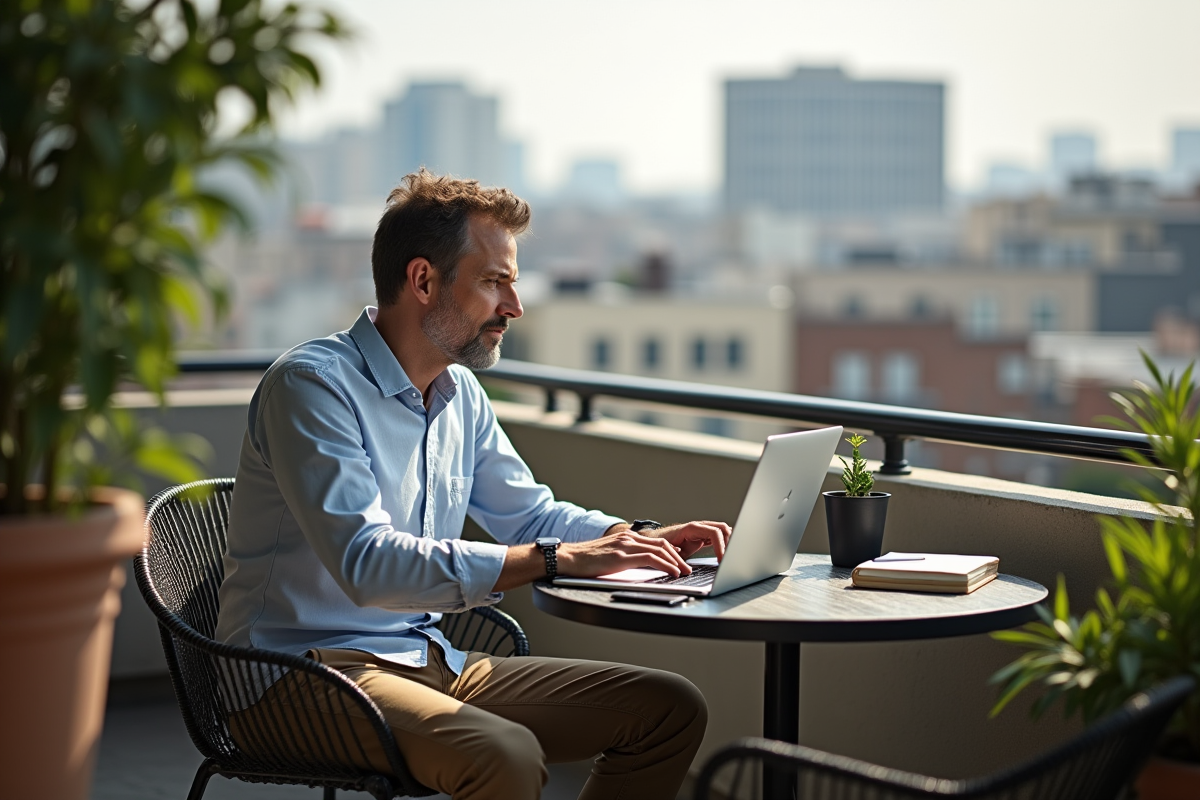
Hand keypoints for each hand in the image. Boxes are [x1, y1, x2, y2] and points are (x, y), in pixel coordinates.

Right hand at [558, 531, 692, 577]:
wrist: (567, 558)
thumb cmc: (585, 561)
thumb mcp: (610, 556)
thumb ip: (625, 557)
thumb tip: (640, 568)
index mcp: (626, 538)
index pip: (656, 542)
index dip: (671, 552)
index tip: (680, 562)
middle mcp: (628, 538)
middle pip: (662, 544)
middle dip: (678, 557)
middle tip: (687, 569)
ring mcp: (625, 546)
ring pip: (659, 550)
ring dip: (675, 562)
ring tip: (684, 573)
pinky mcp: (621, 556)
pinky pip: (650, 559)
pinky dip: (665, 565)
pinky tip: (672, 572)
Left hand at [652, 520, 731, 560]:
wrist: (658, 539)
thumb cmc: (662, 544)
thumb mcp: (669, 552)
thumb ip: (678, 559)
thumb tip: (685, 569)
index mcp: (692, 528)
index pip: (714, 532)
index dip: (720, 546)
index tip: (721, 559)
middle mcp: (699, 526)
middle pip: (723, 528)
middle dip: (728, 543)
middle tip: (727, 559)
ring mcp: (703, 530)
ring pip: (723, 531)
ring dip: (728, 543)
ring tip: (727, 558)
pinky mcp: (704, 536)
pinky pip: (718, 536)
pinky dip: (724, 544)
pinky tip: (725, 553)